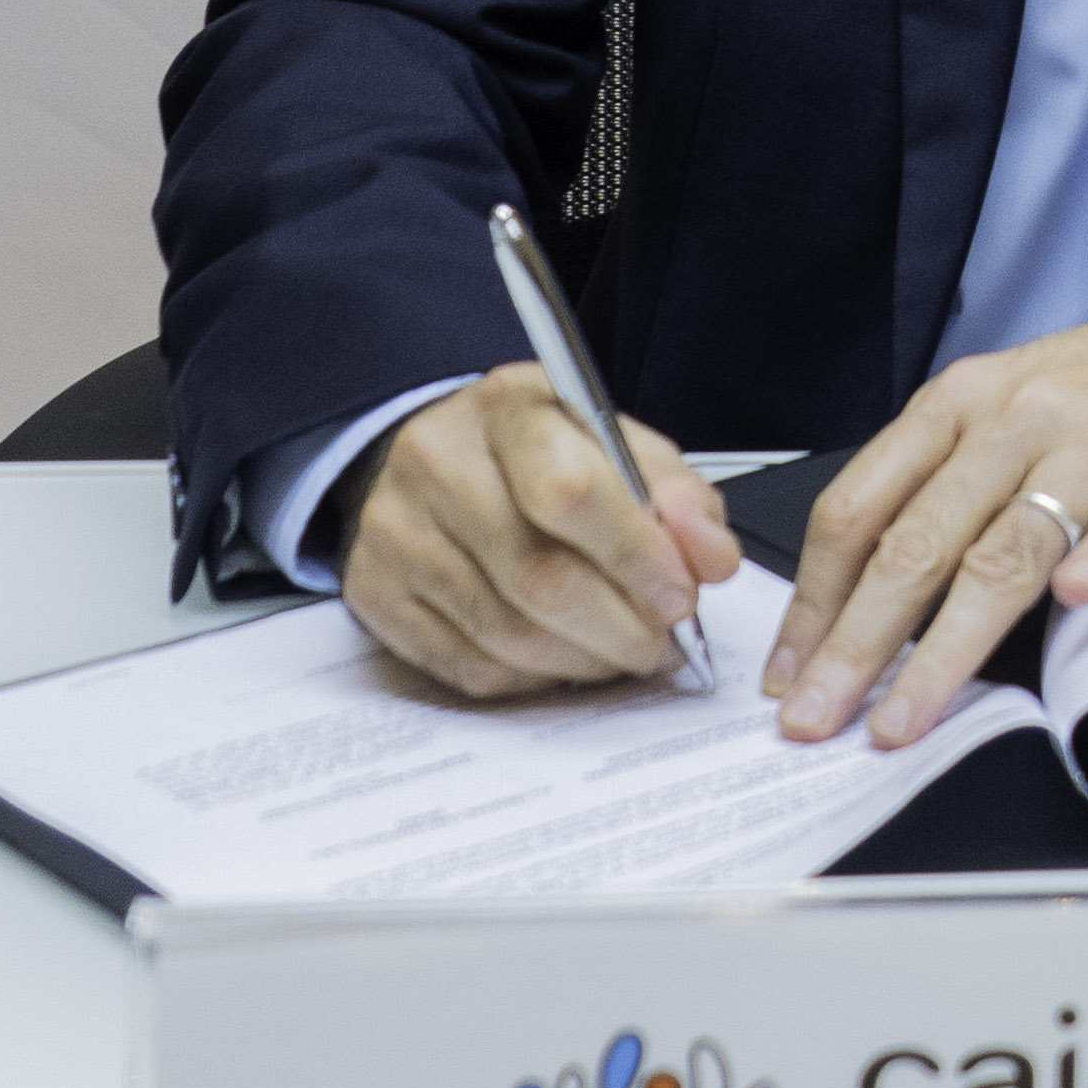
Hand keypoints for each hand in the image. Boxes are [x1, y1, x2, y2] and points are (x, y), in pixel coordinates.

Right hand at [343, 368, 740, 695]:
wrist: (430, 458)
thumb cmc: (538, 454)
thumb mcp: (616, 445)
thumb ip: (677, 498)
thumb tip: (712, 561)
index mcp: (509, 410)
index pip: (570, 493)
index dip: (636, 558)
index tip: (681, 595)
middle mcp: (437, 464)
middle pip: (538, 576)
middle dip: (620, 627)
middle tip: (663, 644)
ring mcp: (395, 532)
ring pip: (506, 633)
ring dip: (585, 660)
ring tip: (625, 654)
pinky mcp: (375, 594)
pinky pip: (468, 666)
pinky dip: (534, 677)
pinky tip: (566, 659)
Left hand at [770, 277, 1087, 747]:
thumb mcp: (1003, 410)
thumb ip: (940, 485)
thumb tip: (861, 597)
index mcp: (956, 405)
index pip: (858, 507)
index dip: (815, 600)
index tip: (791, 672)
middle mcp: (1012, 421)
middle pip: (918, 543)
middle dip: (858, 644)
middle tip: (821, 715)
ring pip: (1004, 552)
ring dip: (946, 645)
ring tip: (909, 713)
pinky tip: (1076, 600)